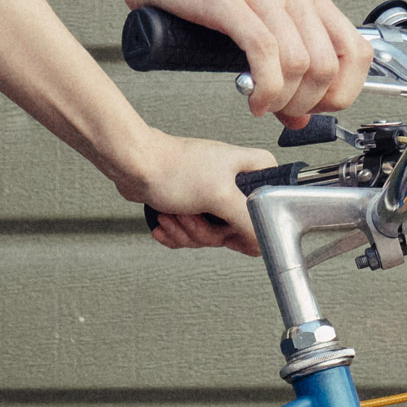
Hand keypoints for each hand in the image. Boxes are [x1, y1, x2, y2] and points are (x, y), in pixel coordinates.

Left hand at [121, 132, 276, 254]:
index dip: (254, 222)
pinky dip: (176, 232)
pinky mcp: (192, 204)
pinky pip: (192, 232)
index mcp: (250, 170)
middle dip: (207, 230)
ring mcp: (212, 194)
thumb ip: (248, 221)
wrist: (135, 166)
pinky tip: (165, 221)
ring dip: (187, 231)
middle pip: (236, 228)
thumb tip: (264, 241)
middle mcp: (233, 182)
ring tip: (173, 215)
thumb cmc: (173, 168)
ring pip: (212, 233)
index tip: (233, 226)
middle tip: (193, 216)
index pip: (272, 203)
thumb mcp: (220, 197)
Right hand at [122, 0, 368, 124]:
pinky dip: (264, 86)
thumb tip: (301, 117)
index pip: (356, 52)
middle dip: (307, 103)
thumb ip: (285, 77)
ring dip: (283, 99)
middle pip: (328, 65)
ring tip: (263, 105)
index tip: (316, 108)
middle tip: (282, 112)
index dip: (342, 92)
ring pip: (300, 62)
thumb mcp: (257, 37)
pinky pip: (264, 51)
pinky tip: (253, 98)